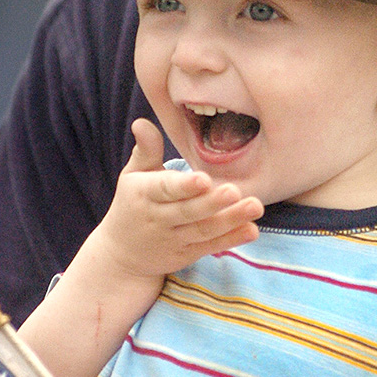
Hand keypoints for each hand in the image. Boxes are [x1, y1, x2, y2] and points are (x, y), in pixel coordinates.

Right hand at [96, 118, 263, 280]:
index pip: (165, 189)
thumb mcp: (132, 175)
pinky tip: (251, 229)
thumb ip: (145, 150)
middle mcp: (158, 219)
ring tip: (254, 207)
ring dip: (230, 220)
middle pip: (187, 212)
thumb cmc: (132, 203)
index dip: (184, 186)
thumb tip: (141, 122)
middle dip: (212, 203)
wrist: (122, 254)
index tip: (204, 179)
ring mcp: (173, 240)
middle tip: (235, 191)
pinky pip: (210, 246)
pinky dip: (231, 240)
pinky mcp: (187, 254)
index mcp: (144, 194)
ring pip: (203, 230)